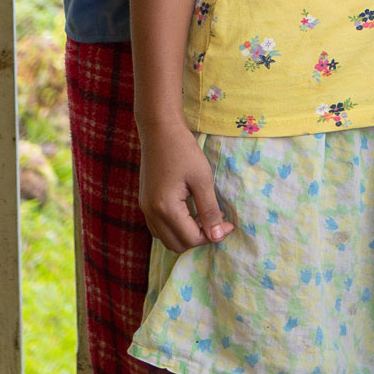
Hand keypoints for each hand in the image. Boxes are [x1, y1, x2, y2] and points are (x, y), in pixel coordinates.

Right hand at [139, 123, 232, 251]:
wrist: (159, 129)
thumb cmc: (183, 150)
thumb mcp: (202, 179)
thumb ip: (209, 210)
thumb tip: (218, 236)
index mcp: (165, 208)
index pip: (190, 238)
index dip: (213, 235)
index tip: (229, 223)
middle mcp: (151, 213)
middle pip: (177, 245)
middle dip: (199, 238)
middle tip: (217, 221)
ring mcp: (145, 208)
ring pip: (166, 239)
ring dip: (186, 235)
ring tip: (205, 217)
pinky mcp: (145, 202)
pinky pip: (159, 228)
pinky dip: (175, 228)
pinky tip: (190, 212)